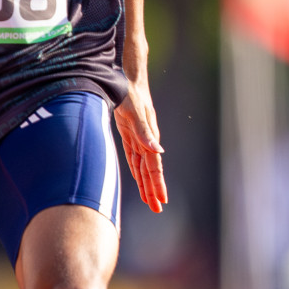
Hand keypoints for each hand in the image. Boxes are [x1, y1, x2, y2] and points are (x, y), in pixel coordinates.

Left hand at [113, 78, 166, 212]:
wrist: (127, 79)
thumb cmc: (131, 94)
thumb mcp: (135, 113)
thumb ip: (145, 132)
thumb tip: (159, 151)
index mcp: (149, 138)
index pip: (154, 166)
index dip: (157, 184)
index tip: (161, 201)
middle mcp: (146, 140)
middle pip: (150, 170)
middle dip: (153, 190)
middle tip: (157, 209)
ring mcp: (138, 138)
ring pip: (142, 167)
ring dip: (145, 184)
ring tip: (150, 201)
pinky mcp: (130, 134)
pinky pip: (134, 158)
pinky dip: (136, 171)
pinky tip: (138, 180)